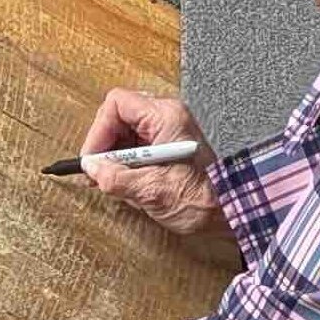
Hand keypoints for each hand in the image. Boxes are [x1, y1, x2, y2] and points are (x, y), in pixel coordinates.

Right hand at [78, 88, 234, 252]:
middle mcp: (168, 117)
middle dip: (105, 145)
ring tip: (112, 180)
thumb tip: (92, 169)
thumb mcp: (151, 191)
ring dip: (114, 156)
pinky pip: (136, 145)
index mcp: (166, 117)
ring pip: (125, 132)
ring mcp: (169, 130)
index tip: (94, 158)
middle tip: (98, 171)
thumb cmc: (201, 200)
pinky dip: (126, 162)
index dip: (99, 131)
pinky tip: (127, 182)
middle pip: (119, 117)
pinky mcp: (168, 146)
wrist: (227, 214)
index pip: (117, 104)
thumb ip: (115, 177)